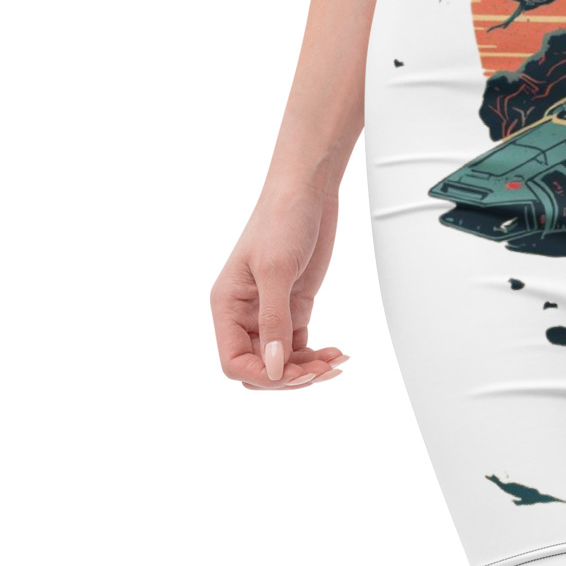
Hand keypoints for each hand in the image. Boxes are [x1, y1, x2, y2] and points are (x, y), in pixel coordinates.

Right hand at [210, 181, 348, 390]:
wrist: (308, 189)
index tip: (292, 373)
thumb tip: (273, 368)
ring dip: (307, 369)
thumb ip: (274, 320)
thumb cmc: (281, 218)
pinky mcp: (294, 306)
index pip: (233, 361)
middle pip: (258, 367)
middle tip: (320, 371)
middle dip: (287, 376)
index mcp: (227, 305)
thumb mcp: (275, 269)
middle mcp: (245, 313)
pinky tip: (337, 354)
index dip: (261, 374)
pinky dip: (316, 354)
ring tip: (335, 363)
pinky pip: (299, 345)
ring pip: (281, 361)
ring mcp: (271, 311)